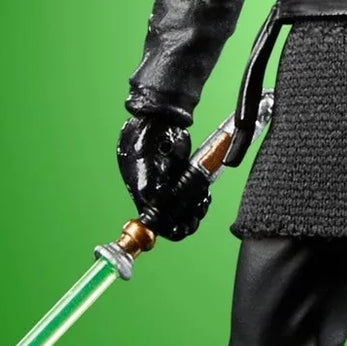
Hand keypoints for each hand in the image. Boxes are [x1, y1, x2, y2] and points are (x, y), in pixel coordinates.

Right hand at [116, 115, 211, 240]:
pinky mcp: (182, 177)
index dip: (167, 228)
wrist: (161, 116)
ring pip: (184, 208)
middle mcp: (154, 192)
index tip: (181, 228)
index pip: (153, 222)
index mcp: (141, 192)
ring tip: (202, 201)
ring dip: (195, 209)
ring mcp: (169, 185)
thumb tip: (157, 206)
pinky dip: (200, 197)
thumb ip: (150, 185)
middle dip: (185, 220)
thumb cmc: (146, 136)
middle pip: (171, 219)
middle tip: (197, 212)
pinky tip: (205, 194)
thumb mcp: (145, 161)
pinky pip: (192, 195)